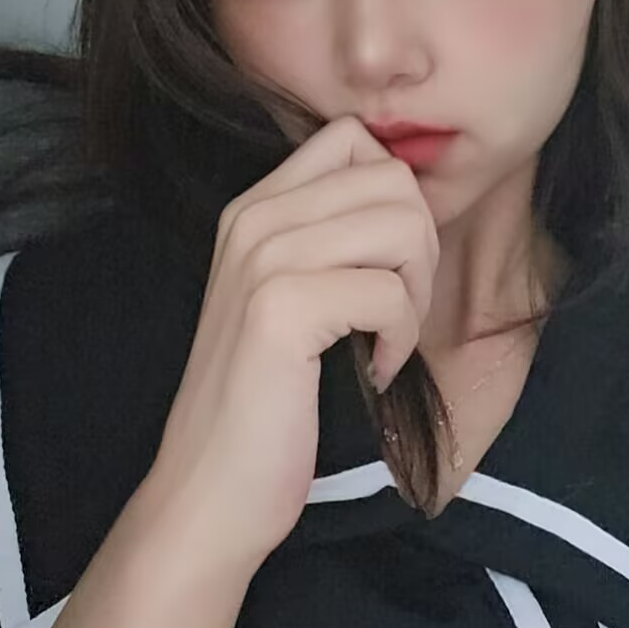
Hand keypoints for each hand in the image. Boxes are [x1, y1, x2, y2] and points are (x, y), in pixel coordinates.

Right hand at [145, 115, 439, 567]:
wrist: (210, 490)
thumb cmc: (266, 405)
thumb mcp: (292, 299)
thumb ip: (333, 240)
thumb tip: (414, 200)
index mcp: (253, 209)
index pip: (354, 137)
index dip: (398, 198)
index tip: (386, 267)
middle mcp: (252, 218)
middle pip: (392, 177)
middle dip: (419, 249)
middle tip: (395, 315)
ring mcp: (262, 258)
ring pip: (402, 225)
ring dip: (415, 294)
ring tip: (385, 342)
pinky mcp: (280, 308)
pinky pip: (390, 292)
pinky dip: (401, 339)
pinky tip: (372, 372)